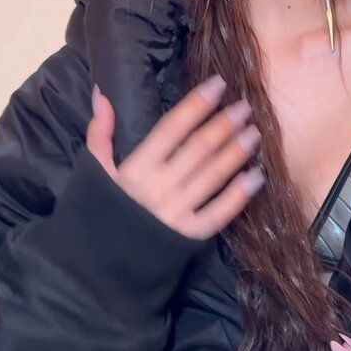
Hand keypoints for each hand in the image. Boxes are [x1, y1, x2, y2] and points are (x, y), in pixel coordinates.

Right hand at [86, 75, 264, 240]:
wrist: (100, 266)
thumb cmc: (98, 212)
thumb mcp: (93, 171)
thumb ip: (100, 132)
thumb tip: (103, 93)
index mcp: (136, 168)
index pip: (172, 128)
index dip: (196, 104)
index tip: (218, 84)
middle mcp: (159, 187)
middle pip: (198, 149)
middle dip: (224, 124)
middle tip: (245, 106)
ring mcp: (176, 213)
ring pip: (213, 176)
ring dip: (236, 152)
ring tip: (255, 133)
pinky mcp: (190, 236)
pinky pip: (220, 213)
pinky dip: (240, 195)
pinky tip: (257, 177)